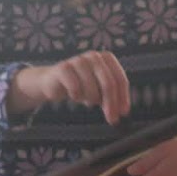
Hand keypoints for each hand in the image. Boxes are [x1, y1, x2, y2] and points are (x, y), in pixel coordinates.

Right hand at [9, 51, 130, 124]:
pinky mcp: (63, 68)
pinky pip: (75, 88)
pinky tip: (74, 95)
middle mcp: (94, 56)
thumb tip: (122, 112)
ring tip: (86, 99)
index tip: (123, 113)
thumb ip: (113, 97)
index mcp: (106, 58)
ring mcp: (78, 60)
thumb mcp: (100, 90)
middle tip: (112, 119)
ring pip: (92, 88)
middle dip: (111, 103)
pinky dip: (76, 96)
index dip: (123, 97)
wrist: (53, 82)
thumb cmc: (82, 86)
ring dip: (91, 99)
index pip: (120, 79)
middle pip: (108, 84)